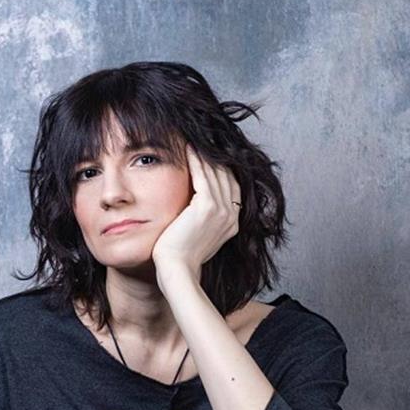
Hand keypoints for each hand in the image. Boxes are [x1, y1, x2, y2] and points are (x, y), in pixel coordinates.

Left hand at [152, 143, 240, 290]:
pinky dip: (196, 159)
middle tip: (201, 138)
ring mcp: (222, 210)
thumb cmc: (180, 260)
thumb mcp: (197, 237)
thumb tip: (192, 208)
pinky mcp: (207, 207)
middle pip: (226, 175)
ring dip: (204, 153)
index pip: (231, 186)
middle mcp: (231, 215)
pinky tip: (187, 147)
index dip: (220, 167)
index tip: (208, 152)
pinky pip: (203, 175)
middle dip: (213, 156)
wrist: (177, 272)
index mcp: (232, 223)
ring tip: (193, 138)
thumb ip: (202, 220)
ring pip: (216, 172)